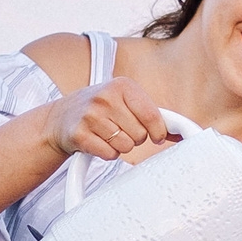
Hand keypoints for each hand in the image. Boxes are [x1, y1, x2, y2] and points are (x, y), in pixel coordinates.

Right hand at [44, 77, 174, 161]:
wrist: (61, 117)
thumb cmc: (101, 109)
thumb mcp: (124, 101)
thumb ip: (152, 115)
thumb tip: (180, 133)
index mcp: (122, 85)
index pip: (152, 116)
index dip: (158, 132)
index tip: (156, 136)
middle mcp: (106, 97)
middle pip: (140, 135)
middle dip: (135, 138)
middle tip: (121, 130)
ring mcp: (90, 115)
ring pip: (126, 146)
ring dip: (120, 146)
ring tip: (108, 135)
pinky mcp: (79, 134)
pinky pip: (109, 154)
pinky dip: (107, 153)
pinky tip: (98, 142)